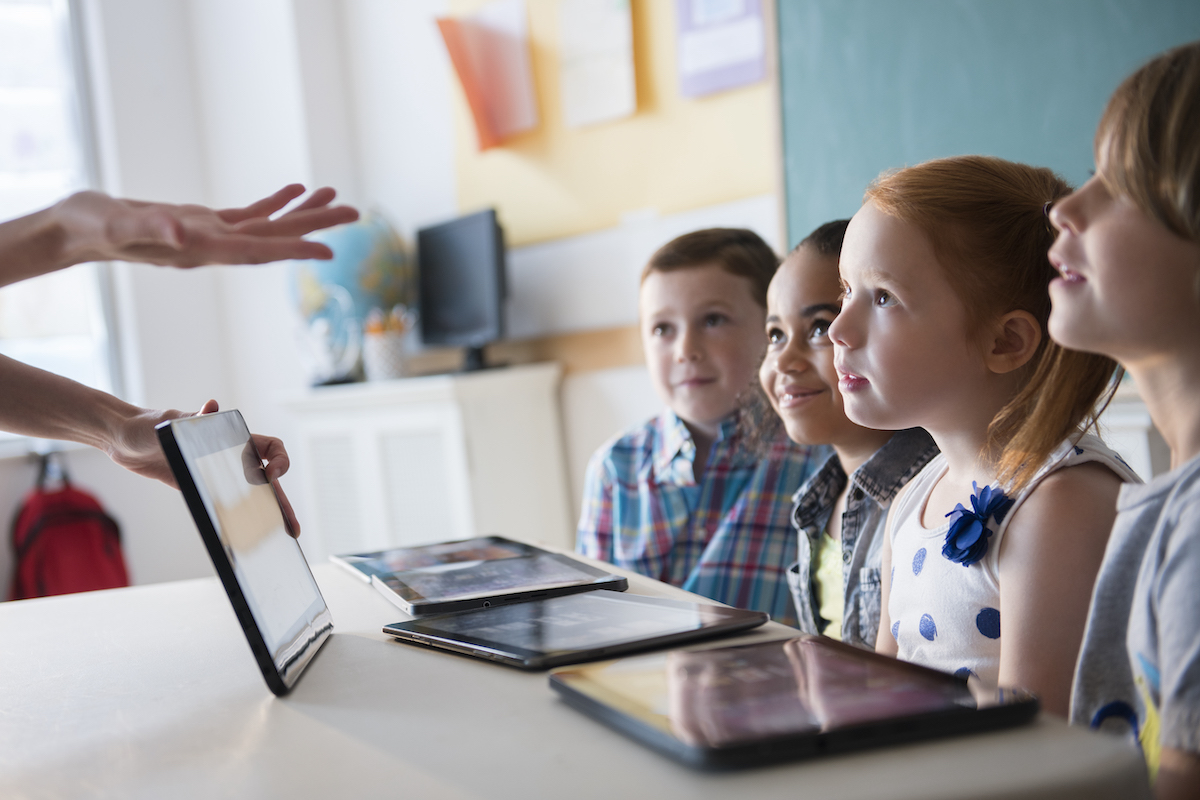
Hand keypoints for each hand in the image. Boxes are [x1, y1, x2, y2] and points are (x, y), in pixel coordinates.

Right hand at [55, 185, 358, 268]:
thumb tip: (183, 234)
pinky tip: (294, 192)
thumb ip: (150, 231)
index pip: (256, 252)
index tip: (329, 251)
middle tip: (355, 213)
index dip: (293, 250)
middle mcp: (213, 248)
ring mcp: (210, 237)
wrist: (73, 231)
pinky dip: (274, 204)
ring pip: (267, 226)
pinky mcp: (203, 224)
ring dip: (302, 213)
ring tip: (335, 196)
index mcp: (200, 251)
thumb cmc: (91, 228)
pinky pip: (248, 216)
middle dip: (314, 226)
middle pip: (274, 239)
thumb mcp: (117, 227)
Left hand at [107, 399, 300, 537]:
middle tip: (291, 527)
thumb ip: (194, 420)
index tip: (272, 474)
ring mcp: (215, 472)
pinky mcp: (199, 486)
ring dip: (264, 513)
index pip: (270, 446)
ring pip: (249, 494)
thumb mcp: (173, 424)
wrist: (121, 439)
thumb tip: (211, 406)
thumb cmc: (147, 425)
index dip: (279, 460)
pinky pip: (225, 503)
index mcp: (231, 438)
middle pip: (266, 480)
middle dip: (281, 502)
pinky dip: (238, 518)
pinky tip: (244, 534)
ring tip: (278, 535)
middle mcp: (228, 455)